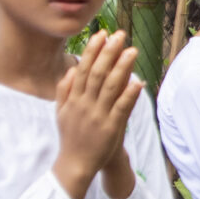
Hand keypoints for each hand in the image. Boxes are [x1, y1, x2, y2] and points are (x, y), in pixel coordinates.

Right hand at [52, 30, 143, 198]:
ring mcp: (98, 115)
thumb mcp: (61, 112)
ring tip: (133, 50)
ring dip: (122, 67)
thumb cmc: (71, 137)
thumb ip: (64, 90)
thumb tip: (70, 70)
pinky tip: (138, 81)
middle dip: (109, 52)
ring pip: (110, 87)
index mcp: (73, 98)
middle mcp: (85, 104)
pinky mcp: (111, 128)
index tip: (102, 34)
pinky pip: (121, 108)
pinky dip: (129, 94)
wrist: (75, 164)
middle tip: (120, 35)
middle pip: (97, 72)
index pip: (83, 68)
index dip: (93, 50)